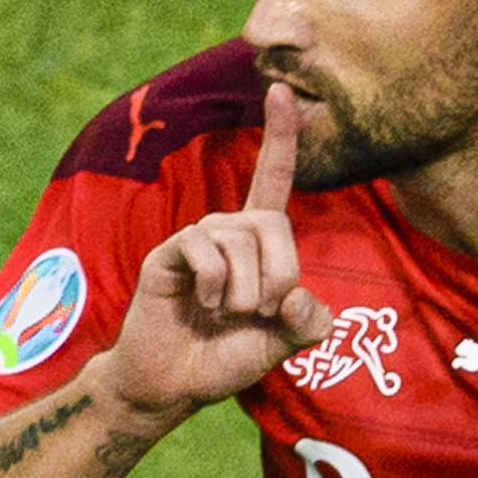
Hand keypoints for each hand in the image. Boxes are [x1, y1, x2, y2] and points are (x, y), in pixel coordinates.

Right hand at [100, 80, 331, 427]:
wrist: (173, 385)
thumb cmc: (225, 357)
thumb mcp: (281, 344)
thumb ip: (307, 323)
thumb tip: (300, 299)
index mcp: (258, 243)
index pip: (272, 179)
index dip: (280, 137)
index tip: (280, 91)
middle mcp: (228, 230)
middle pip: (273, 223)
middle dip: (279, 275)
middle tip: (261, 313)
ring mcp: (198, 239)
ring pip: (242, 242)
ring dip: (246, 292)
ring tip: (224, 315)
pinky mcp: (170, 253)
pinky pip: (206, 250)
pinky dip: (215, 286)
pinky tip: (204, 305)